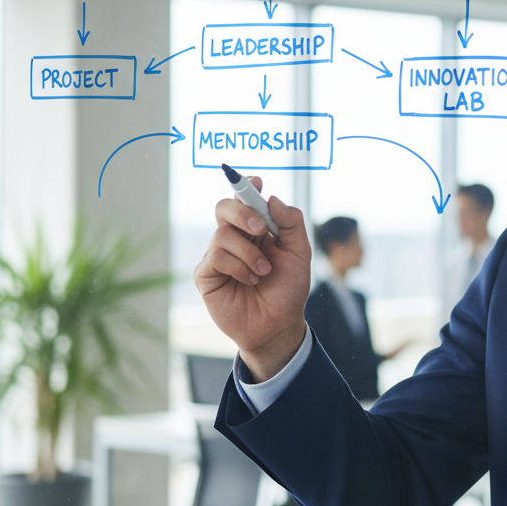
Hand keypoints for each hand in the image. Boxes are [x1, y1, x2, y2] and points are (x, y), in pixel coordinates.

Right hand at [193, 177, 311, 380]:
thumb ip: (290, 223)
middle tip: (262, 230)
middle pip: (223, 207)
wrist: (279, 324)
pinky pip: (216, 257)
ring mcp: (218, 255)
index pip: (245, 199)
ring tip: (264, 272)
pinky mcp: (206, 274)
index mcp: (257, 228)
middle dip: (242, 212)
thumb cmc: (289, 289)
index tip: (256, 181)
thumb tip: (271, 198)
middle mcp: (235, 238)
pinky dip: (238, 267)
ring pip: (223, 234)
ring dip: (249, 253)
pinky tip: (250, 280)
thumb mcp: (299, 253)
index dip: (246, 186)